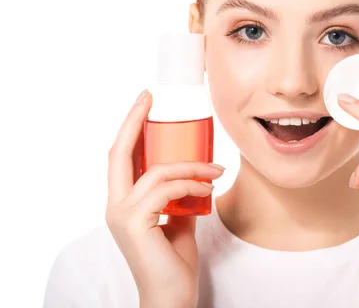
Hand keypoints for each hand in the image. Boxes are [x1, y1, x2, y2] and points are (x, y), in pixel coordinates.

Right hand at [105, 90, 224, 306]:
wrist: (172, 297)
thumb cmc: (173, 262)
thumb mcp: (179, 221)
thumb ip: (181, 197)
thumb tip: (197, 176)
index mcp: (124, 203)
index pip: (121, 157)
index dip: (130, 127)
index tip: (145, 102)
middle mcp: (116, 206)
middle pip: (118, 153)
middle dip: (133, 120)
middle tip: (151, 97)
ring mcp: (122, 215)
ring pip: (155, 171)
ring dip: (190, 166)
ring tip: (215, 170)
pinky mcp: (135, 224)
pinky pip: (165, 189)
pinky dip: (190, 183)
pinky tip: (208, 187)